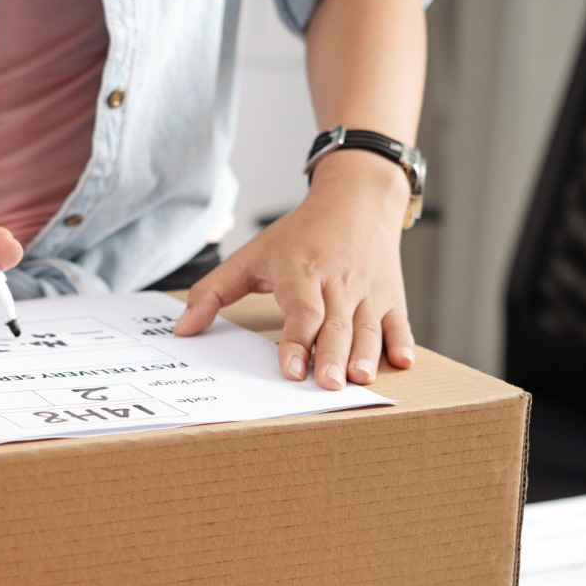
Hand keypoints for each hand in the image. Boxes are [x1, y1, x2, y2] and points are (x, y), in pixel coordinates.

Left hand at [173, 151, 415, 388]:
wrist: (358, 199)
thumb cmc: (300, 234)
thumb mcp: (251, 256)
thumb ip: (213, 292)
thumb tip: (182, 329)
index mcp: (302, 273)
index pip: (302, 310)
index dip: (296, 340)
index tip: (290, 369)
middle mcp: (338, 283)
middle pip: (336, 325)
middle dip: (331, 356)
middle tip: (326, 385)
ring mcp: (368, 291)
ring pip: (368, 327)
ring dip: (365, 355)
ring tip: (359, 380)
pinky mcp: (391, 296)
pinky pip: (399, 322)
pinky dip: (402, 342)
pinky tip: (403, 362)